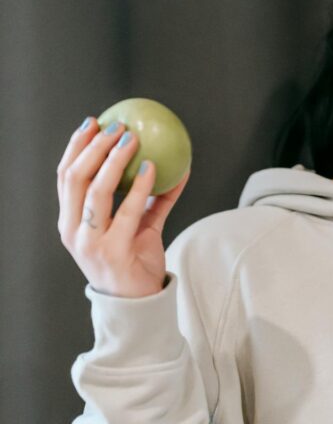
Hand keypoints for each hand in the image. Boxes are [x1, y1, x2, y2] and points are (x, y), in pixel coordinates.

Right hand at [56, 117, 189, 297]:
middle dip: (93, 147)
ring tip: (132, 139)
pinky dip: (141, 185)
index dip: (75, 147)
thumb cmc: (135, 259)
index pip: (65, 177)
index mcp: (70, 221)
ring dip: (114, 160)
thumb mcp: (138, 224)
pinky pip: (128, 210)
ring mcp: (90, 242)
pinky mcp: (112, 250)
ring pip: (96, 191)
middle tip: (116, 126)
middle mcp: (73, 230)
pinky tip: (153, 167)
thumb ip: (150, 197)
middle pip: (75, 178)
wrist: (138, 302)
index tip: (92, 122)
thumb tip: (174, 163)